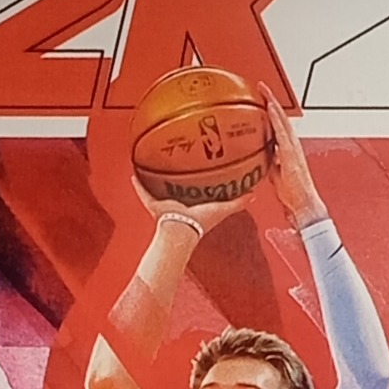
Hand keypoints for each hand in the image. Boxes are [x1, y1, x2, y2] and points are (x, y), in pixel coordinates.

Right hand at [132, 173, 246, 238]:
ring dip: (155, 179)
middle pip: (177, 188)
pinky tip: (134, 174)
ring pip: (159, 189)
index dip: (198, 181)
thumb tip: (254, 193)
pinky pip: (144, 193)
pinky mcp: (153, 204)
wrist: (182, 228)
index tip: (201, 168)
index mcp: (194, 204)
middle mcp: (179, 203)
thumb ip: (238, 202)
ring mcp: (165, 204)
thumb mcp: (222, 209)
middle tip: (176, 160)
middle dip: (176, 177)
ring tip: (153, 163)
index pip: (196, 191)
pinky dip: (138, 185)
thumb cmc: (201, 221)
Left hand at [261, 98, 326, 227]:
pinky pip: (282, 132)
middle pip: (281, 118)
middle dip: (271, 100)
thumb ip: (269, 161)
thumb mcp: (274, 174)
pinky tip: (269, 109)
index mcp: (288, 149)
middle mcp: (292, 145)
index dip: (270, 110)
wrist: (303, 205)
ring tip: (265, 92)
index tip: (261, 97)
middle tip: (261, 87)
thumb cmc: (292, 193)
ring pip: (283, 121)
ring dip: (274, 105)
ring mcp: (293, 148)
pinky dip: (276, 119)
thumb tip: (259, 155)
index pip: (278, 124)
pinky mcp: (291, 154)